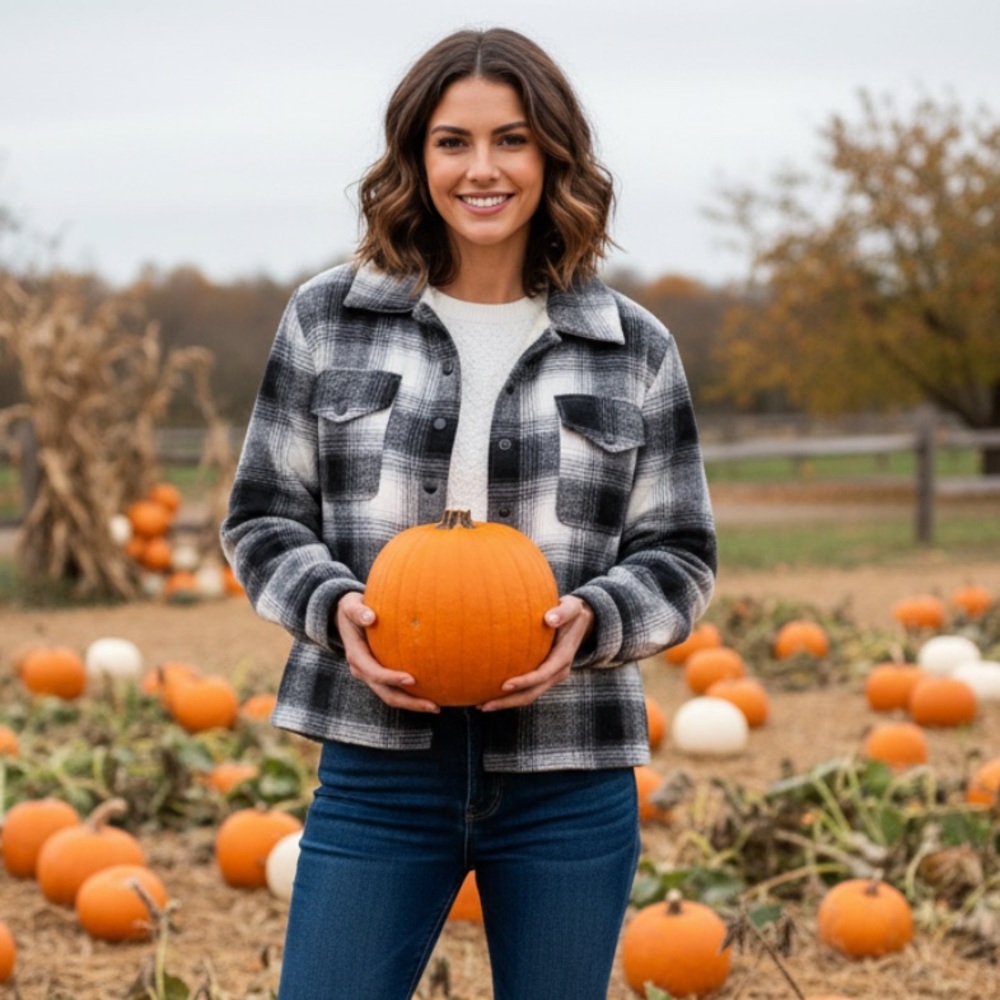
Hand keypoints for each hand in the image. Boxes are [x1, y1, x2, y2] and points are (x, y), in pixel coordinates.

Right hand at [335, 592, 439, 712]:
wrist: (344, 618)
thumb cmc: (352, 609)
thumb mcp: (351, 606)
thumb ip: (358, 611)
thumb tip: (371, 617)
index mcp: (356, 656)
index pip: (374, 673)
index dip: (392, 679)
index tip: (412, 679)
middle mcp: (362, 670)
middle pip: (386, 693)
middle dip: (409, 702)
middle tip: (433, 706)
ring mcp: (370, 675)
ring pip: (392, 696)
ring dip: (413, 703)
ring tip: (436, 707)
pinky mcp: (379, 675)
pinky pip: (395, 689)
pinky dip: (411, 695)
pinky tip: (432, 693)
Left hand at [477, 595, 593, 711]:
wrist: (581, 621)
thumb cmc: (571, 612)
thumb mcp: (571, 607)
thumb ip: (563, 612)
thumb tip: (549, 619)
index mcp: (563, 657)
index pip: (542, 675)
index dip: (524, 682)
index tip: (504, 685)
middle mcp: (558, 671)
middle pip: (532, 693)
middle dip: (509, 701)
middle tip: (483, 705)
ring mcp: (551, 675)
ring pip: (528, 695)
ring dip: (506, 702)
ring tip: (481, 705)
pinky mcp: (544, 675)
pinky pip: (527, 689)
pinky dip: (510, 694)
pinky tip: (490, 693)